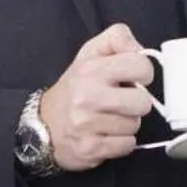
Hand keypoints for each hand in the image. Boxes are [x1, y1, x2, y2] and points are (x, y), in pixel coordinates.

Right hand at [39, 24, 155, 171]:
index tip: (135, 78)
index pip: (141, 66)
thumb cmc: (74, 88)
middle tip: (120, 101)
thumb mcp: (91, 52)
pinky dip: (120, 142)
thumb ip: (118, 38)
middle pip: (143, 103)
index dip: (144, 73)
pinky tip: (106, 133)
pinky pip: (127, 145)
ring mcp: (87, 124)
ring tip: (108, 117)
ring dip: (126, 123)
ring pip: (135, 125)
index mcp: (91, 69)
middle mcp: (88, 96)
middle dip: (135, 103)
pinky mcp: (90, 148)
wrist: (42, 125)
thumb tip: (141, 51)